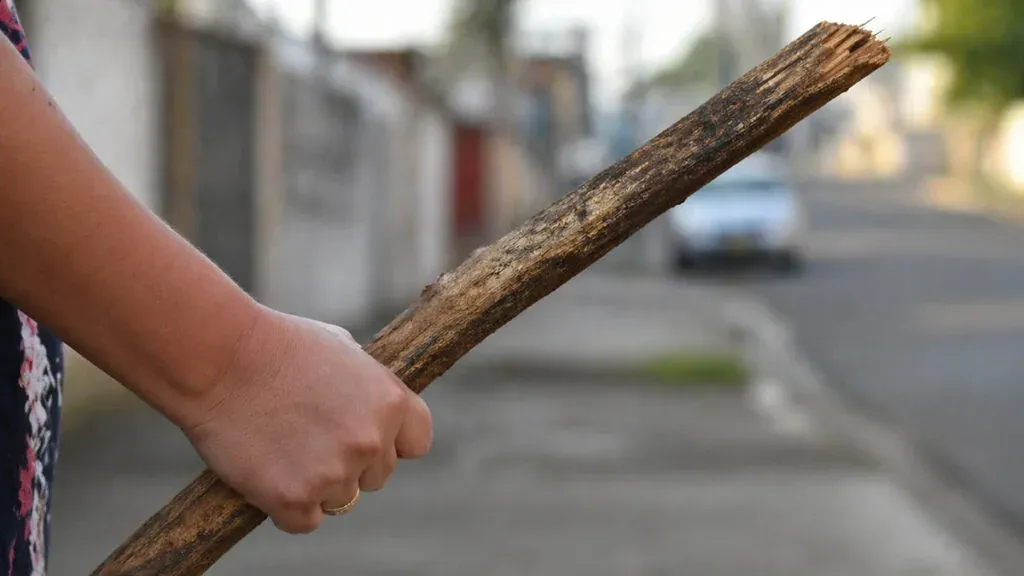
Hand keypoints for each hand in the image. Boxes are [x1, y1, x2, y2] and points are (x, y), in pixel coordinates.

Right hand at [178, 306, 432, 533]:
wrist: (218, 357)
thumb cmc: (276, 343)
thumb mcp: (342, 349)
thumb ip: (368, 384)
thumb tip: (379, 405)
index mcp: (391, 402)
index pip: (417, 443)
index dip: (392, 441)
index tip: (366, 436)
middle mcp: (371, 441)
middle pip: (378, 476)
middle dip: (350, 462)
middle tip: (307, 435)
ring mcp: (334, 473)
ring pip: (341, 500)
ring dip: (317, 484)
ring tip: (282, 445)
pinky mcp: (294, 499)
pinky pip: (304, 521)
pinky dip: (286, 506)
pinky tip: (267, 471)